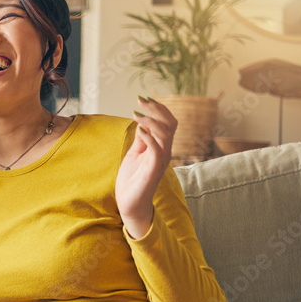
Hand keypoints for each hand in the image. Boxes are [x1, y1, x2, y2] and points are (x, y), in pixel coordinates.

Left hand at [116, 97, 177, 238]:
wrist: (129, 203)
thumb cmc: (132, 179)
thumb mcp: (135, 153)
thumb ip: (141, 138)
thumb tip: (141, 121)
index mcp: (161, 146)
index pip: (168, 121)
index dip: (158, 108)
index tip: (142, 98)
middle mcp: (165, 152)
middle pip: (170, 123)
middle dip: (156, 109)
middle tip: (140, 100)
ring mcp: (161, 161)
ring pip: (166, 134)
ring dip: (151, 121)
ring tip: (137, 115)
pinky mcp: (153, 170)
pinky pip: (157, 149)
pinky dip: (149, 137)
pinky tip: (139, 130)